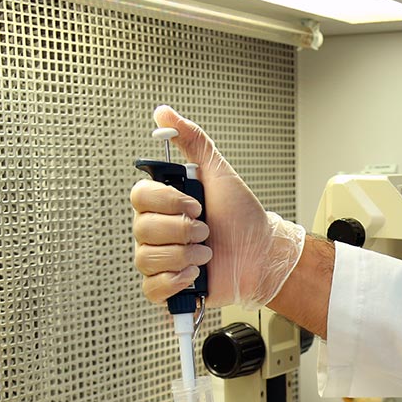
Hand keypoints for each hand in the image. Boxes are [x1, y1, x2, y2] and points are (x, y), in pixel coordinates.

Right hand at [131, 105, 305, 308]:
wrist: (262, 252)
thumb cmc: (242, 215)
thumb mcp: (218, 171)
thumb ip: (192, 140)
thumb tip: (164, 114)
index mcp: (163, 204)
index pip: (139, 197)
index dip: (167, 202)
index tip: (196, 204)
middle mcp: (157, 231)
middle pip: (141, 229)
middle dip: (182, 230)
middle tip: (206, 230)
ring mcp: (161, 259)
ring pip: (146, 258)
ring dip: (183, 255)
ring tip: (206, 253)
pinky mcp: (169, 287)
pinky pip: (151, 288)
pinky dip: (175, 281)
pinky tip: (195, 274)